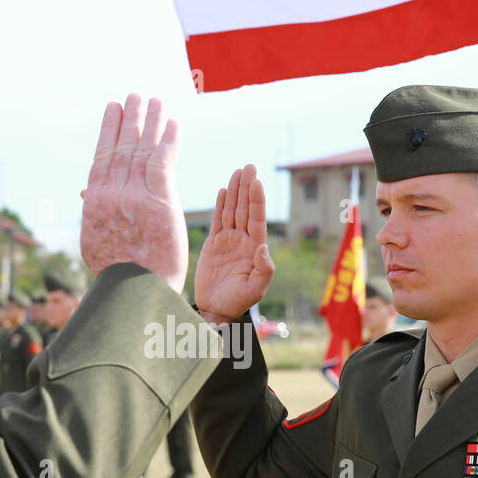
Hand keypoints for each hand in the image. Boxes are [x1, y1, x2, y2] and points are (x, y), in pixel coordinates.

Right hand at [80, 94, 185, 291]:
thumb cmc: (119, 273)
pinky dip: (167, 140)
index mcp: (95, 202)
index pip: (101, 157)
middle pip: (122, 147)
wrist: (135, 293)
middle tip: (136, 97)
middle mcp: (111, 194)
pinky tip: (172, 123)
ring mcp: (134, 196)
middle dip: (130, 119)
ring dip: (150, 122)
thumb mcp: (96, 240)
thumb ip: (95, 212)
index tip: (114, 110)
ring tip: (155, 102)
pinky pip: (163, 162)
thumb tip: (87, 192)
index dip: (109, 130)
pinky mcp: (159, 201)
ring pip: (142, 150)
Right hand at [194, 164, 273, 322]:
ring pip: (232, 211)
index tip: (256, 182)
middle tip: (248, 167)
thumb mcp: (256, 289)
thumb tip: (263, 247)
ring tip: (237, 172)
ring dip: (235, 192)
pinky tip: (223, 191)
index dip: (256, 200)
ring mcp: (229, 241)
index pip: (257, 219)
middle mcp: (243, 241)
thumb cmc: (238, 302)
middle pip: (246, 209)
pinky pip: (218, 221)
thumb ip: (263, 269)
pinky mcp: (214, 244)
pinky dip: (220, 206)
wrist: (217, 309)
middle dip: (247, 188)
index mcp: (255, 248)